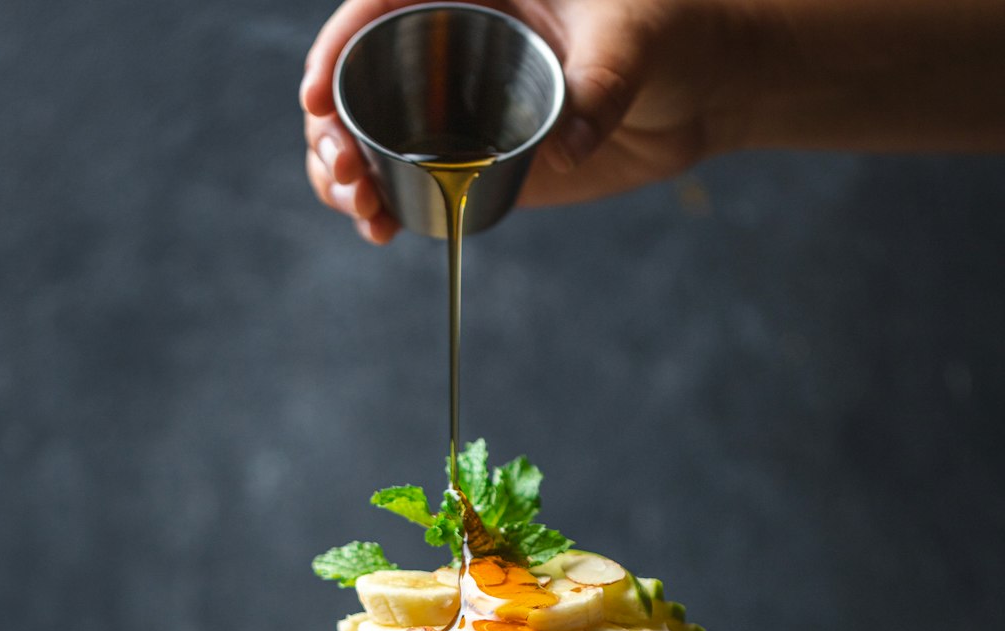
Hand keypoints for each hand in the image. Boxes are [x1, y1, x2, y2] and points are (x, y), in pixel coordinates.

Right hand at [300, 0, 732, 243]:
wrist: (694, 85)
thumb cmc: (666, 26)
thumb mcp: (632, 35)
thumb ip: (602, 81)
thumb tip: (569, 143)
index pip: (376, 7)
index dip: (333, 49)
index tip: (315, 98)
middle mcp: (446, 44)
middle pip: (355, 80)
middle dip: (330, 130)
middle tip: (345, 173)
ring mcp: (453, 106)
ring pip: (368, 136)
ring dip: (345, 176)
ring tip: (361, 211)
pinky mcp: (470, 158)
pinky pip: (406, 179)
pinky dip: (382, 206)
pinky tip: (379, 230)